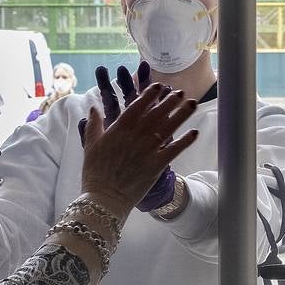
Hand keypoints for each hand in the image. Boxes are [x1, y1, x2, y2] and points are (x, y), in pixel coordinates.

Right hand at [79, 82, 199, 216]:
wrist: (104, 198)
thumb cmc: (95, 172)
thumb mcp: (90, 145)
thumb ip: (94, 125)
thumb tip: (94, 108)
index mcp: (119, 129)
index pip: (137, 106)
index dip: (149, 94)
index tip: (159, 86)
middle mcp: (136, 136)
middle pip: (157, 114)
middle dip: (170, 101)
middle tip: (181, 92)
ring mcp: (148, 150)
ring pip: (168, 128)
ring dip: (182, 115)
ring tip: (192, 104)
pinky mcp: (157, 165)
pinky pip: (174, 150)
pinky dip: (185, 141)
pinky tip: (194, 132)